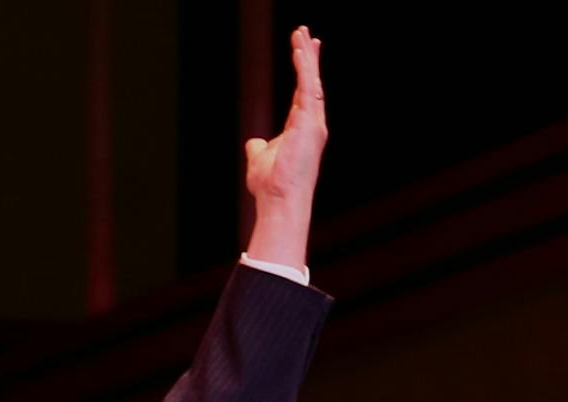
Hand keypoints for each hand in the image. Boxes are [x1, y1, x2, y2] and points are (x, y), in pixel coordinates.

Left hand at [243, 27, 326, 267]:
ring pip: (311, 82)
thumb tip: (254, 142)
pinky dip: (304, 69)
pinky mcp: (309, 123)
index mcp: (301, 129)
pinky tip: (299, 52)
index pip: (304, 94)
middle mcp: (312, 124)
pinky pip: (307, 89)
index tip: (304, 52)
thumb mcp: (260, 159)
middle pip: (312, 83)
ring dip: (307, 57)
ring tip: (302, 35)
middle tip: (307, 35)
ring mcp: (313, 123)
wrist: (278, 201)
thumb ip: (259, 148)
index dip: (304, 73)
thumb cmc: (271, 186)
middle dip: (309, 58)